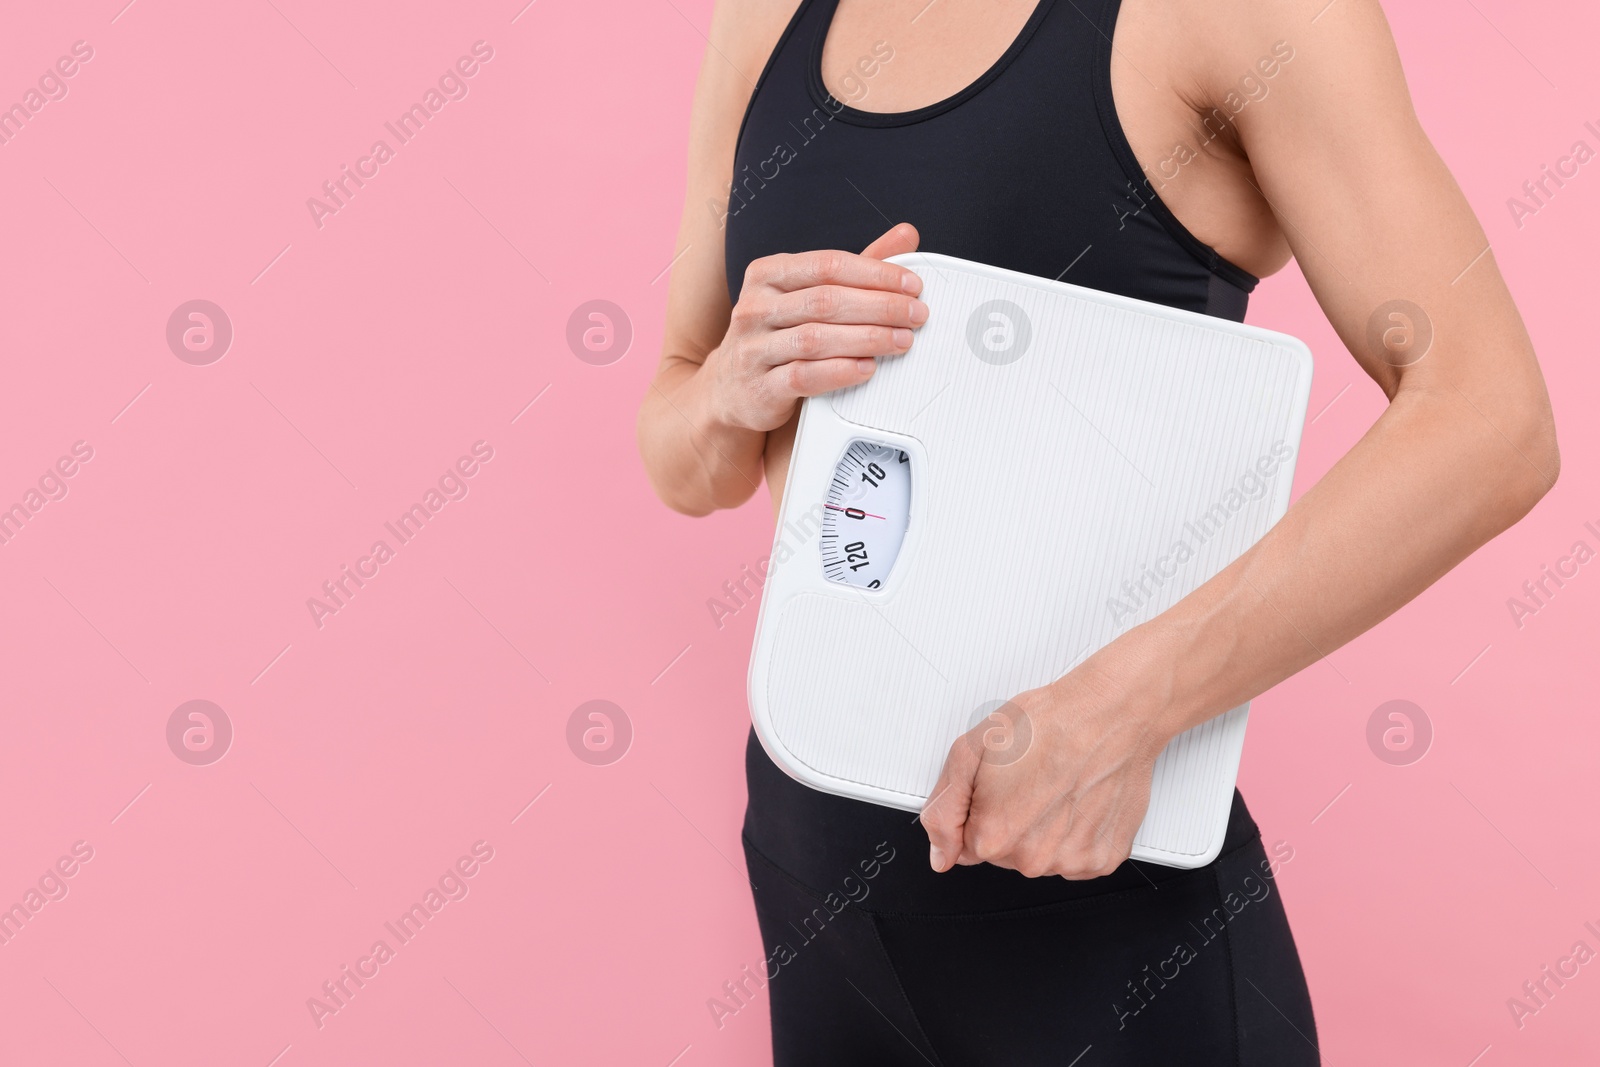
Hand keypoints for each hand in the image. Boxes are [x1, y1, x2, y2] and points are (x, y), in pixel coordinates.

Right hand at [706, 223, 927, 432]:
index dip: (875, 273)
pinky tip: (867, 368)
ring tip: (901, 340)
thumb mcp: (810, 294)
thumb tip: (907, 234)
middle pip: (826, 300)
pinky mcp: (759, 387)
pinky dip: (840, 371)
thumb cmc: (778, 335)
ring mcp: (753, 347)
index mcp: (768, 273)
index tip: (912, 285)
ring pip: (815, 338)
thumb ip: (859, 267)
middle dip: (879, 306)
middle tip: (916, 314)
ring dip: (867, 338)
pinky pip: (803, 376)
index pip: (828, 265)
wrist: (731, 389)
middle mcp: (755, 306)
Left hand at [920, 655, 1176, 879]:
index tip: (999, 786)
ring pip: (1039, 856)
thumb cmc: (1049, 723)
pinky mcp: (1102, 859)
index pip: (967, 846)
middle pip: (1003, 854)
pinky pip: (1074, 857)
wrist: (1110, 714)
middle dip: (1010, 820)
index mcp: (993, 836)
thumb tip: (941, 852)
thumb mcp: (971, 749)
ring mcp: (1070, 862)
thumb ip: (945, 808)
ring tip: (1056, 787)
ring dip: (1043, 829)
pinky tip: (1077, 800)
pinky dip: (1074, 834)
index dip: (980, 810)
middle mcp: (1032, 859)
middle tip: (1029, 780)